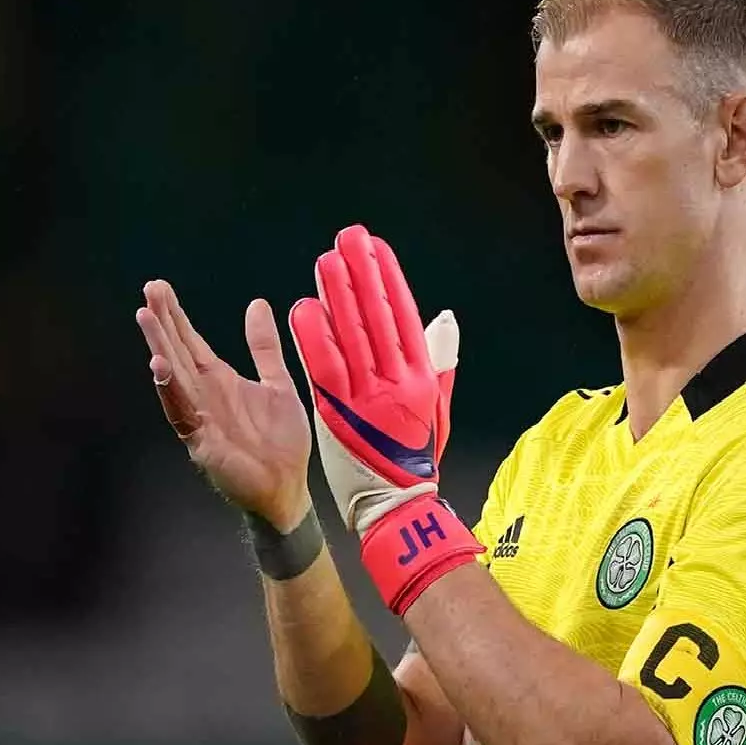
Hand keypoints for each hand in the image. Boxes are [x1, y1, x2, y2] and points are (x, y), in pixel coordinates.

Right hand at [135, 280, 311, 528]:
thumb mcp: (278, 383)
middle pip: (177, 351)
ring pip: (173, 377)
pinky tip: (160, 368)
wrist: (287, 486)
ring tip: (146, 318)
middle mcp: (205, 395)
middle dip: (162, 322)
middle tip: (149, 290)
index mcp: (221, 380)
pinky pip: (182, 413)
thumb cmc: (281, 440)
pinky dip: (171, 391)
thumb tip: (257, 304)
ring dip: (159, 347)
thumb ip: (264, 347)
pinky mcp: (202, 442)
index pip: (191, 342)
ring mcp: (200, 417)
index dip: (176, 316)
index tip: (159, 288)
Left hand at [289, 225, 457, 533]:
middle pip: (378, 318)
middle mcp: (399, 382)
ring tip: (326, 261)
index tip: (377, 248)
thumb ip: (438, 360)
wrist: (397, 505)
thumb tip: (441, 317)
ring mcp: (370, 398)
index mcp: (422, 376)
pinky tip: (303, 309)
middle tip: (348, 239)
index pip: (405, 316)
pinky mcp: (341, 415)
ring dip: (338, 296)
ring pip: (352, 336)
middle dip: (363, 275)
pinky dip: (314, 339)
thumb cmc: (415, 456)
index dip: (390, 280)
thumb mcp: (437, 406)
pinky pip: (326, 370)